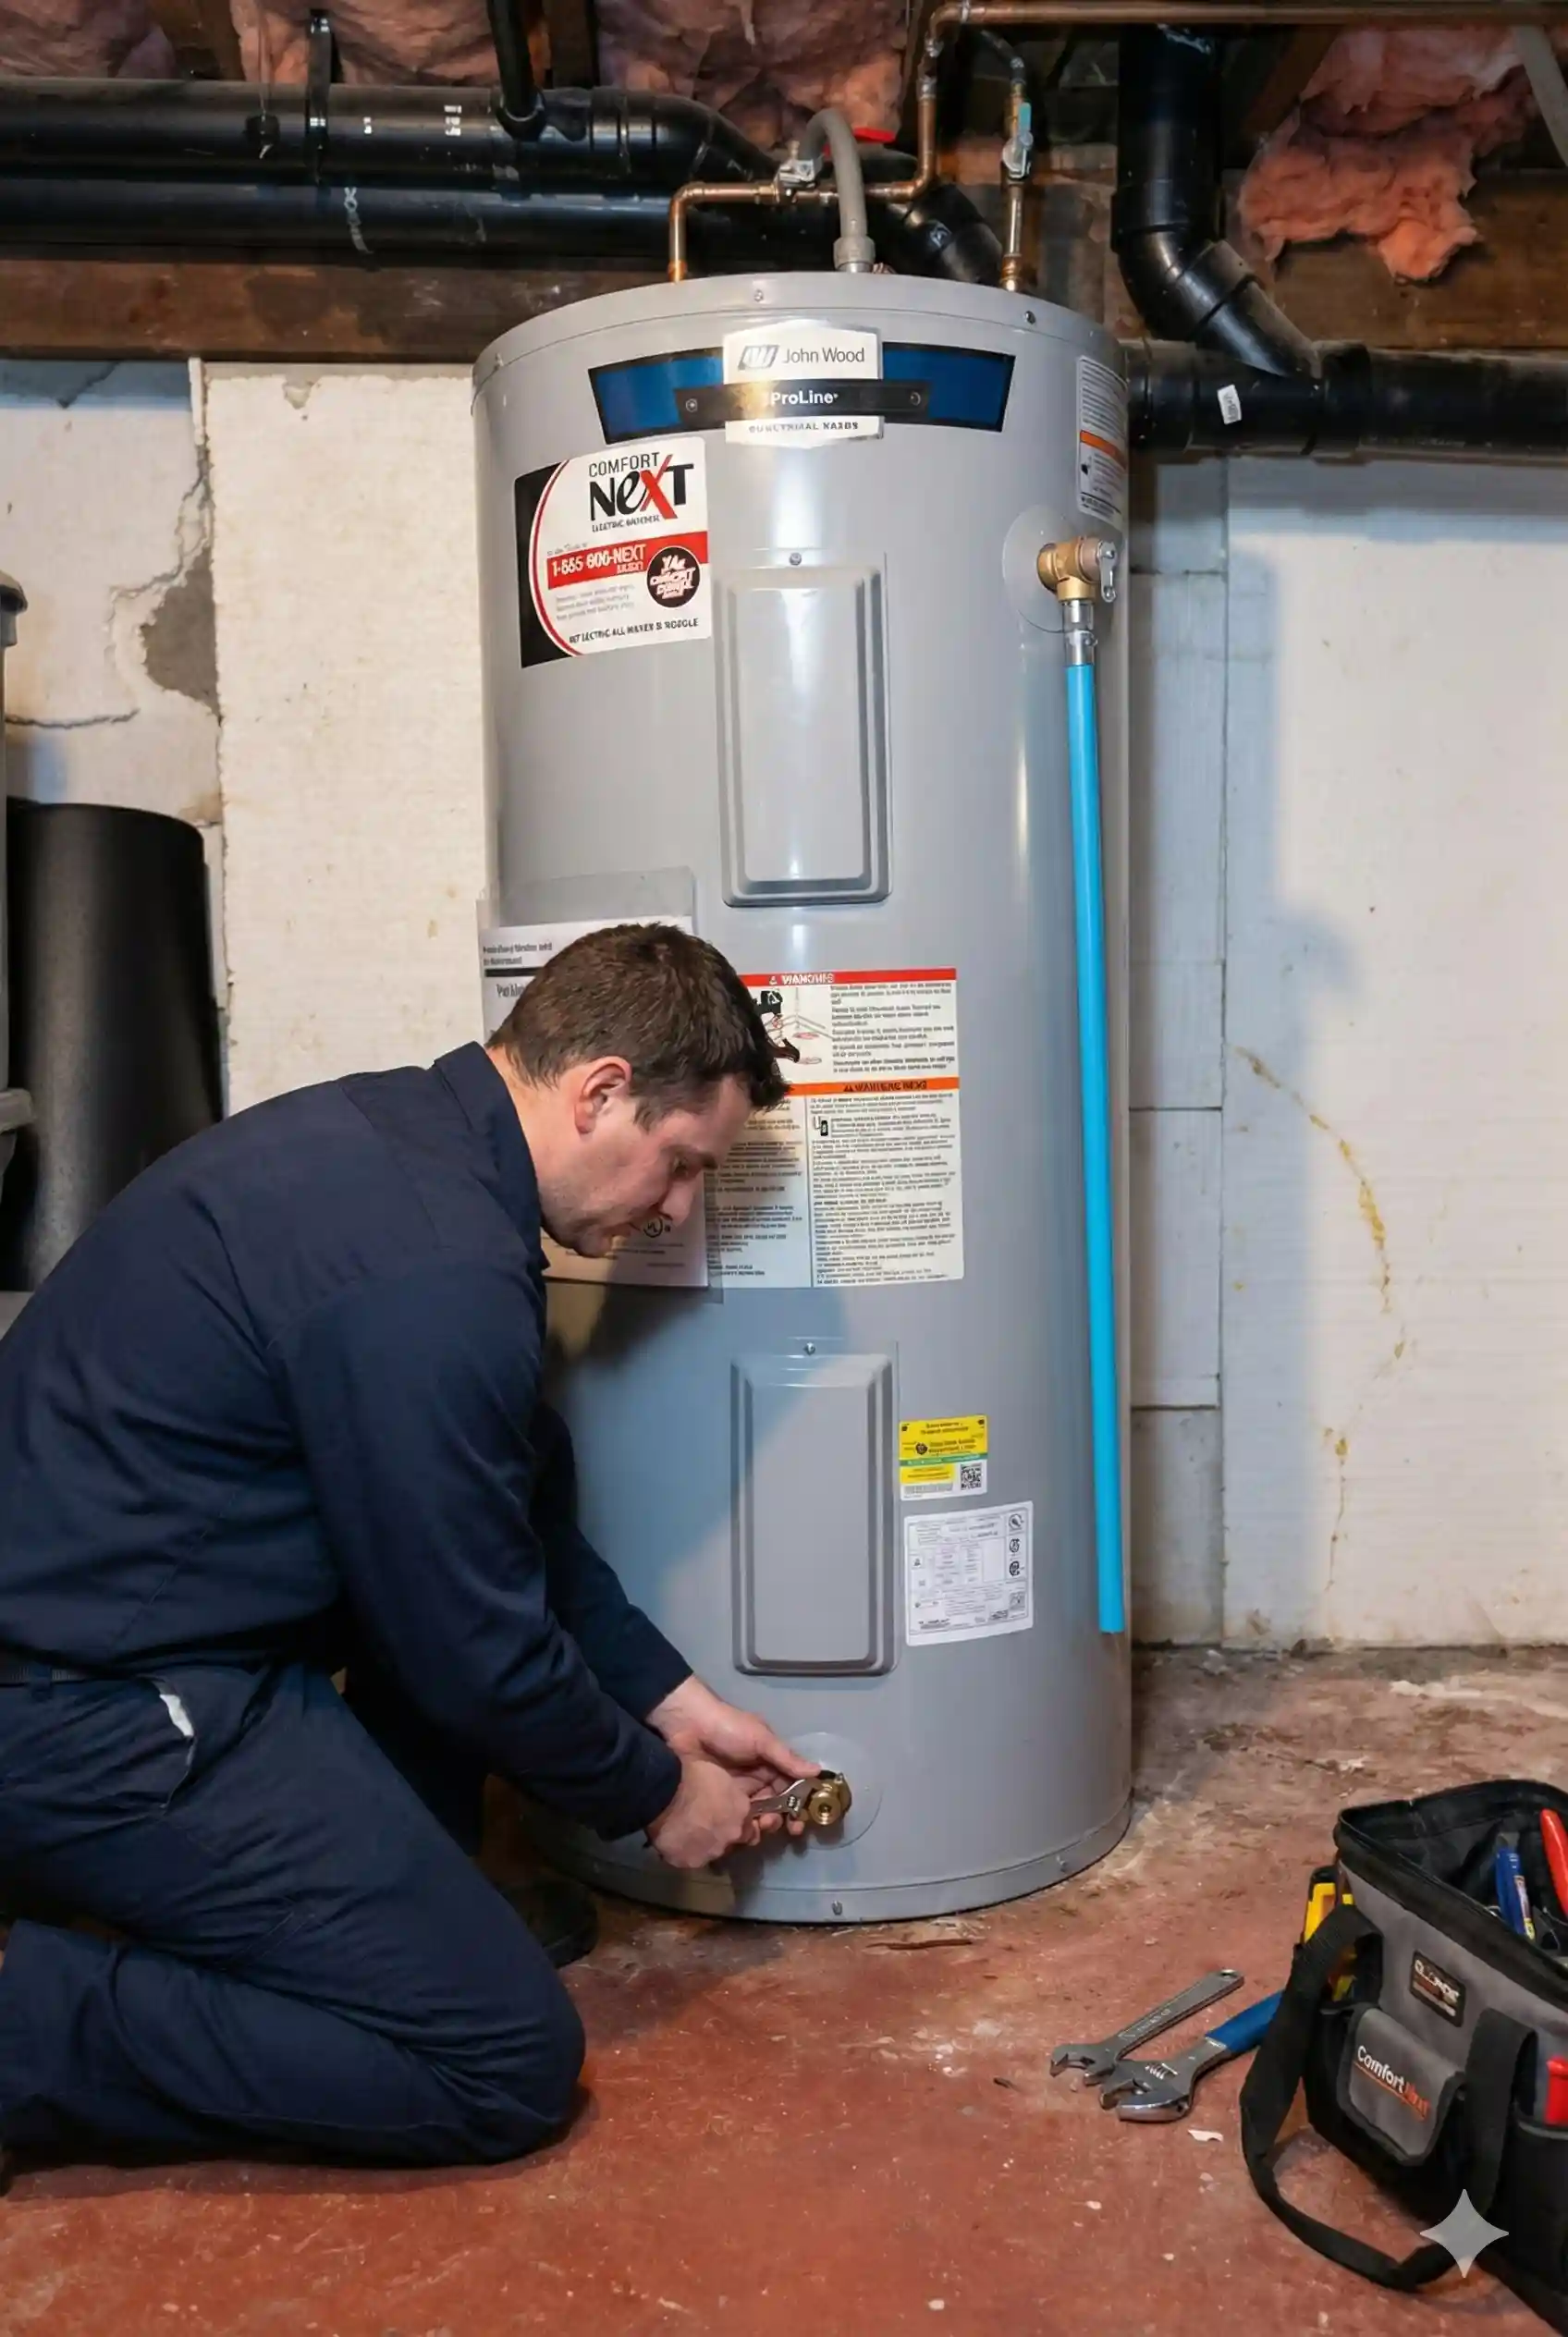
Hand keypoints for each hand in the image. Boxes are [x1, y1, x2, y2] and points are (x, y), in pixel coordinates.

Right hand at [646, 1753, 761, 1870]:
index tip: (724, 1816)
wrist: (664, 1792)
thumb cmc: (692, 1774)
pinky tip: (673, 1841)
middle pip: (730, 1842)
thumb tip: (726, 1803)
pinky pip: (687, 1859)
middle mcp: (732, 1836)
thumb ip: (730, 1796)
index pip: (749, 1826)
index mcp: (741, 1812)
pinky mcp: (688, 1862)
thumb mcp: (721, 1776)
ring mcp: (710, 1852)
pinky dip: (682, 1852)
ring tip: (685, 1833)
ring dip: (702, 1845)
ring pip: (710, 1852)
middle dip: (721, 1835)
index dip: (735, 1822)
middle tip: (703, 1824)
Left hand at [647, 1675, 817, 1839]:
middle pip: (775, 1804)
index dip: (798, 1804)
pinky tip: (742, 1832)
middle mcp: (756, 1777)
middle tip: (777, 1826)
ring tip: (760, 1827)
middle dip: (781, 1818)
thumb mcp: (760, 1739)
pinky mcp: (717, 1799)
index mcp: (769, 1761)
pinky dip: (741, 1826)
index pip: (791, 1786)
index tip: (801, 1822)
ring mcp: (736, 1790)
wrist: (686, 1725)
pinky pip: (734, 1816)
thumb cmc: (728, 1727)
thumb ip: (786, 1758)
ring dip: (763, 1824)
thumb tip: (818, 1772)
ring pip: (756, 1813)